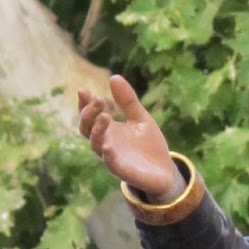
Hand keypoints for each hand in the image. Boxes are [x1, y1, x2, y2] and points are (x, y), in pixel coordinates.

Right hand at [77, 74, 183, 200]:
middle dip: (89, 114)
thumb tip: (114, 77)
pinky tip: (108, 146)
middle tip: (99, 100)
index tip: (83, 90)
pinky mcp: (121, 171)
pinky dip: (107, 155)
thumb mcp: (141, 119)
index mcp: (107, 129)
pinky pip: (110, 163)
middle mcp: (105, 142)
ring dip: (97, 130)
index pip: (89, 115)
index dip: (84, 103)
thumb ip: (128, 101)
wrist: (165, 172)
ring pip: (95, 144)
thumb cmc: (149, 146)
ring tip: (105, 116)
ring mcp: (111, 157)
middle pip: (86, 128)